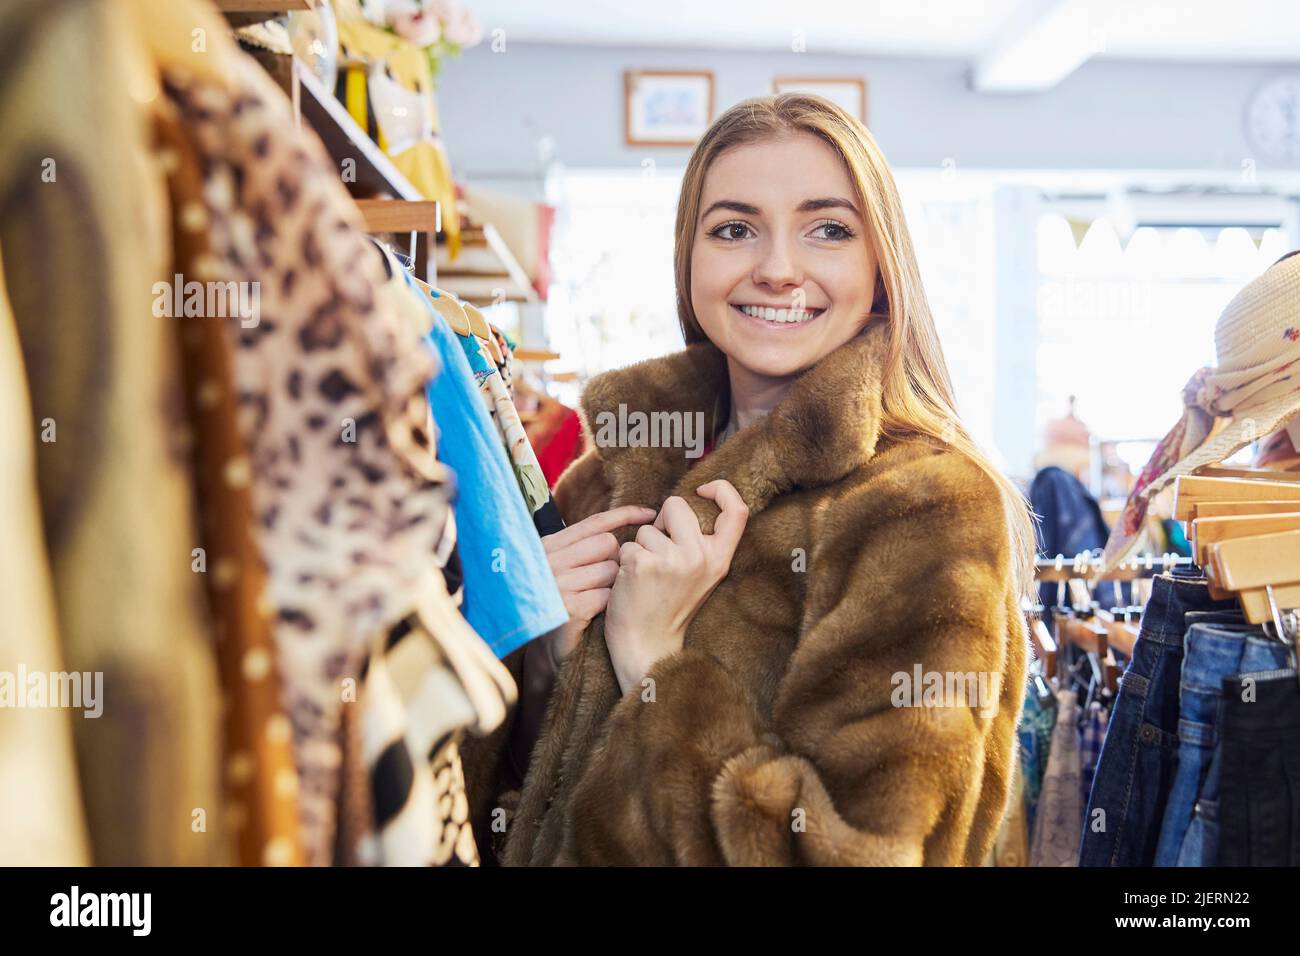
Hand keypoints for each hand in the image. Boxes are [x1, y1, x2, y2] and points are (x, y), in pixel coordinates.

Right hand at [542, 505, 658, 664]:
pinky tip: (603, 615)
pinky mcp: (568, 607)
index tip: (650, 514)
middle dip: (620, 562)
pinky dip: (612, 606)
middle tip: (614, 583)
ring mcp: (557, 582)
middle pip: (606, 544)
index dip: (625, 515)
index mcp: (549, 546)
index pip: (594, 522)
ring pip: (611, 569)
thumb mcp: (569, 569)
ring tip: (605, 601)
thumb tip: (633, 522)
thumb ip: (587, 546)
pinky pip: (608, 595)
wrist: (550, 651)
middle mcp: (549, 560)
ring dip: (617, 586)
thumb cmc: (566, 606)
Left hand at [604, 480, 748, 694]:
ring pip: (646, 528)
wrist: (647, 645)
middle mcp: (701, 557)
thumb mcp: (701, 575)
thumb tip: (681, 505)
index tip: (702, 490)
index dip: (722, 490)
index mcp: (720, 558)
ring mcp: (672, 560)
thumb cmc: (670, 606)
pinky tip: (632, 583)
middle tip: (660, 555)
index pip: (738, 510)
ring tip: (647, 577)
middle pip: (676, 505)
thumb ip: (701, 542)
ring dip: (640, 547)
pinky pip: (628, 544)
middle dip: (661, 522)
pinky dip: (625, 561)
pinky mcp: (643, 564)